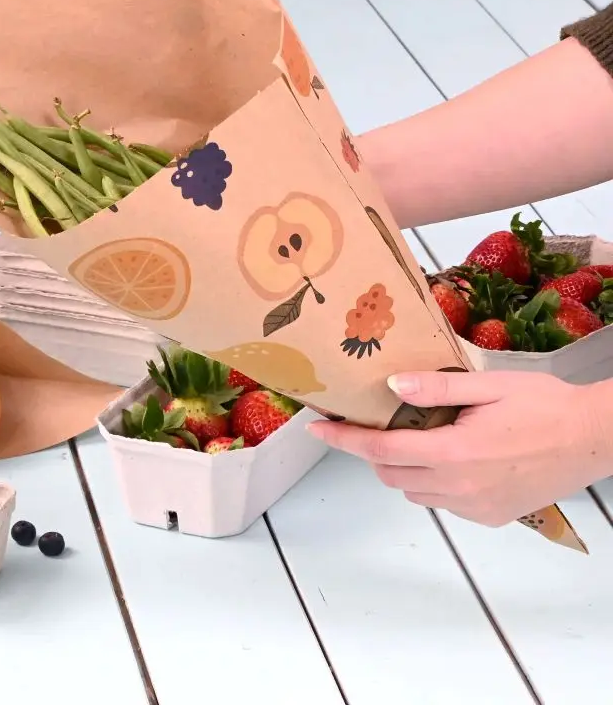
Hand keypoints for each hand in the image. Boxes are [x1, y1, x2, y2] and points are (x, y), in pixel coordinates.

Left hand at [307, 370, 612, 526]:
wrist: (595, 438)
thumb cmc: (544, 405)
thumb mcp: (488, 385)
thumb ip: (436, 387)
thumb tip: (391, 386)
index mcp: (453, 452)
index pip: (380, 450)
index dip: (344, 440)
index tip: (318, 429)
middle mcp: (458, 487)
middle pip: (391, 474)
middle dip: (375, 451)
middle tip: (383, 423)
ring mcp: (475, 507)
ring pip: (414, 492)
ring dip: (404, 467)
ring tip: (425, 436)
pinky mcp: (490, 517)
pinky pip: (442, 503)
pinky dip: (432, 483)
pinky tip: (453, 458)